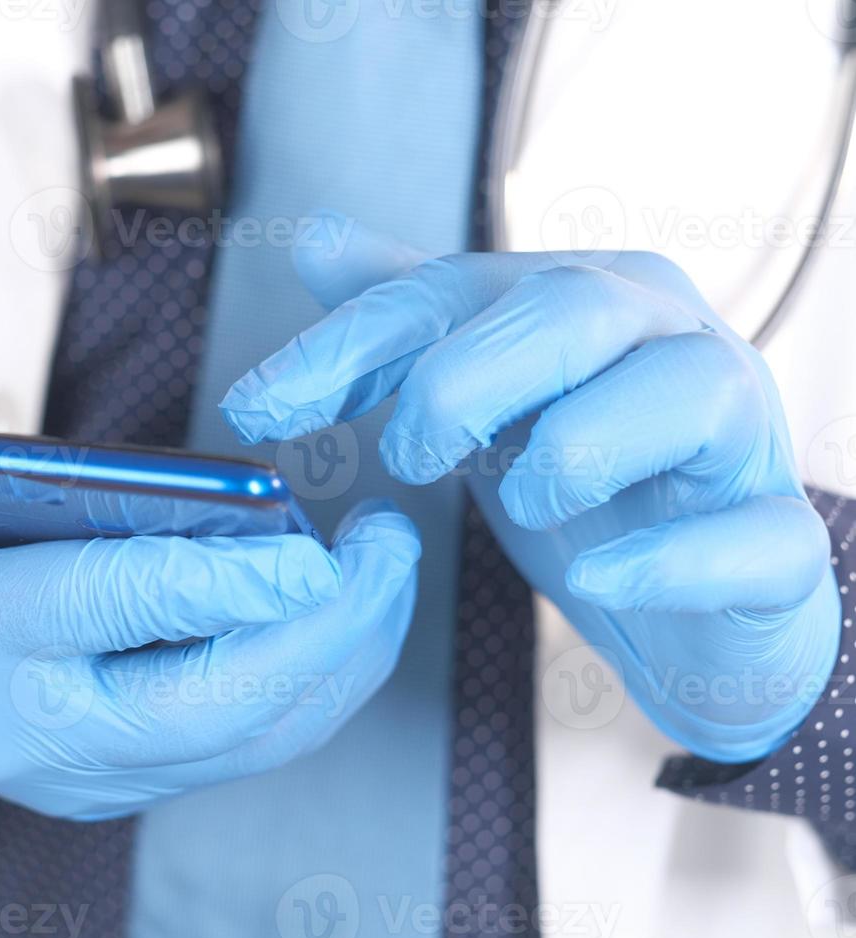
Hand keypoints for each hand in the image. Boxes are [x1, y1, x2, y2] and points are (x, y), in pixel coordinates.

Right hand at [0, 400, 420, 818]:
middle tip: (386, 552)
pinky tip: (352, 615)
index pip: (99, 609)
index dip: (210, 582)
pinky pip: (247, 749)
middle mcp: (28, 727)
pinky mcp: (131, 785)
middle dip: (312, 636)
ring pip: (243, 740)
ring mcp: (85, 774)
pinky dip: (315, 685)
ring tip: (388, 572)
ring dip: (336, 660)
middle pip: (200, 706)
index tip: (312, 550)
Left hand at [220, 217, 839, 762]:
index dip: (346, 346)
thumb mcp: (486, 395)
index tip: (253, 409)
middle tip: (407, 456)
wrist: (700, 605)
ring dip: (573, 452)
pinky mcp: (779, 540)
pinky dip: (663, 557)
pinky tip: (596, 575)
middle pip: (568, 312)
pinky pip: (750, 535)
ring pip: (681, 394)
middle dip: (463, 379)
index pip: (452, 290)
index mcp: (590, 300)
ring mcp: (742, 437)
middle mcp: (673, 342)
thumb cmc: (588, 481)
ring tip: (520, 506)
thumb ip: (411, 322)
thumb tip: (315, 238)